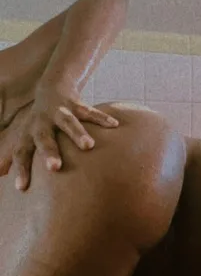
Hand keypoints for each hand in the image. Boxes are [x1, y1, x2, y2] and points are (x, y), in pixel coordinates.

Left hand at [0, 86, 118, 190]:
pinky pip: (90, 112)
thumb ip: (18, 156)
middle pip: (44, 138)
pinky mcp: (76, 104)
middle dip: (50, 152)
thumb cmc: (40, 122)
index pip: (22, 152)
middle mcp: (42, 122)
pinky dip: (101, 118)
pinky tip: (114, 125)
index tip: (21, 188)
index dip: (21, 169)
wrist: (52, 87)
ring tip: (88, 146)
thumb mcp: (27, 136)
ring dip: (78, 133)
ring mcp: (60, 112)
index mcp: (30, 133)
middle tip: (54, 168)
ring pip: (69, 122)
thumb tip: (4, 178)